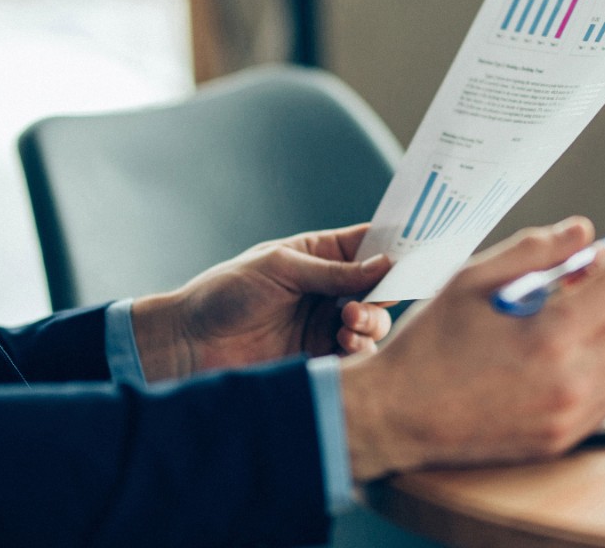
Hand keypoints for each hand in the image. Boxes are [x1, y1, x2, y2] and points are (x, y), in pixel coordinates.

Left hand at [130, 224, 393, 381]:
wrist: (188, 344)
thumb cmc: (225, 293)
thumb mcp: (281, 269)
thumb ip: (334, 271)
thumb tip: (386, 265)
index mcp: (319, 256)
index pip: (369, 246)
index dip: (395, 248)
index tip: (416, 254)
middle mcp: (328, 290)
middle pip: (380, 288)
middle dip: (384, 293)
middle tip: (363, 301)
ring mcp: (326, 324)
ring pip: (373, 323)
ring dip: (371, 322)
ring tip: (348, 324)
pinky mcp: (320, 358)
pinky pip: (357, 355)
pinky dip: (360, 349)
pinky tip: (345, 344)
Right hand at [341, 217, 604, 480]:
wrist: (399, 413)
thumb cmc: (430, 343)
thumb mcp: (471, 279)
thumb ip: (533, 249)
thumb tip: (581, 231)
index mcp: (551, 335)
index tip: (587, 261)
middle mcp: (570, 381)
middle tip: (571, 292)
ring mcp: (569, 417)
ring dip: (603, 338)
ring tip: (558, 330)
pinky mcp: (563, 439)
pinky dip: (592, 374)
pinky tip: (553, 364)